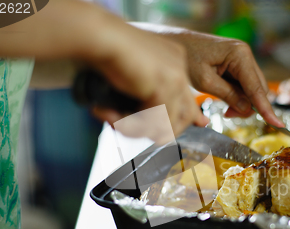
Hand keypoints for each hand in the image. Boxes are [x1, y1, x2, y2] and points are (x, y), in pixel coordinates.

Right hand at [0, 0, 208, 142]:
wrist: (99, 36)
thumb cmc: (107, 52)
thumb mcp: (134, 75)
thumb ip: (149, 96)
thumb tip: (162, 122)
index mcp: (174, 60)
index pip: (188, 97)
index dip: (188, 117)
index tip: (191, 126)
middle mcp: (179, 67)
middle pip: (184, 115)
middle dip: (157, 130)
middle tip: (127, 128)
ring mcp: (174, 77)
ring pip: (166, 124)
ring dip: (136, 129)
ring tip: (112, 119)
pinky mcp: (162, 88)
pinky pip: (151, 122)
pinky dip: (128, 125)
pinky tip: (109, 113)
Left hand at [162, 29, 284, 127]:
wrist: (175, 43)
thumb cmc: (187, 58)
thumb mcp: (205, 81)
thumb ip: (228, 95)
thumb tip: (247, 109)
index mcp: (239, 54)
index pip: (256, 88)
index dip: (265, 108)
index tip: (276, 124)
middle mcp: (245, 54)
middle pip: (258, 89)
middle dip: (248, 106)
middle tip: (228, 114)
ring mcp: (242, 59)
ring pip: (252, 89)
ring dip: (242, 102)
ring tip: (226, 108)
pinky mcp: (237, 64)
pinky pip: (245, 85)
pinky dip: (238, 96)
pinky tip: (226, 100)